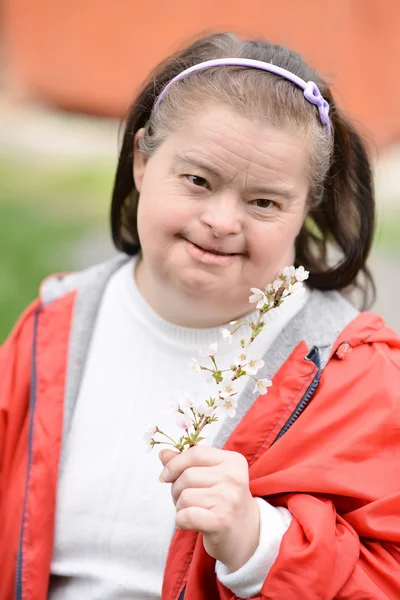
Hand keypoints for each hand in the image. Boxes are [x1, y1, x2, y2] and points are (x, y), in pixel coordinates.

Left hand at [159, 446, 259, 571]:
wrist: (248, 536)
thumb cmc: (225, 503)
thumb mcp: (211, 477)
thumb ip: (187, 464)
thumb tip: (163, 454)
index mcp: (233, 461)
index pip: (195, 453)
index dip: (174, 464)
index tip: (165, 476)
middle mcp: (233, 477)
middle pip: (187, 476)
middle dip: (176, 489)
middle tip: (184, 500)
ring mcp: (229, 499)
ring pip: (184, 496)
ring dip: (179, 507)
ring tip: (192, 512)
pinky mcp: (221, 521)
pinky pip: (186, 515)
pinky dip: (181, 520)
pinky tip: (190, 523)